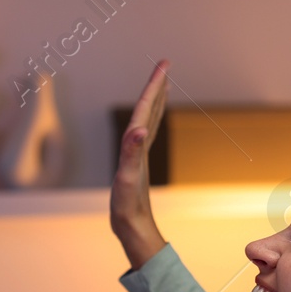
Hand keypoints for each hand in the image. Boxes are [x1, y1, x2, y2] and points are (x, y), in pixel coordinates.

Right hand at [110, 60, 169, 267]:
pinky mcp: (135, 164)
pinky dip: (145, 121)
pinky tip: (144, 122)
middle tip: (164, 65)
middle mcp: (142, 146)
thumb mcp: (126, 179)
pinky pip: (142, 135)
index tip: (164, 64)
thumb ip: (131, 155)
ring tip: (158, 86)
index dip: (154, 85)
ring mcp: (140, 155)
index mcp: (139, 145)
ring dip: (153, 101)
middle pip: (151, 110)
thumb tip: (138, 131)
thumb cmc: (128, 206)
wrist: (133, 227)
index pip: (147, 108)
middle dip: (156, 86)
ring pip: (149, 121)